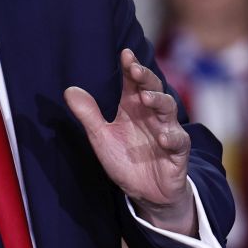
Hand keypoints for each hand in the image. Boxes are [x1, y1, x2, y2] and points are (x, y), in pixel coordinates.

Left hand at [65, 49, 195, 234]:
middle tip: (135, 69)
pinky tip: (163, 136)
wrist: (146, 193)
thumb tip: (69, 90)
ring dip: (158, 101)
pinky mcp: (178, 151)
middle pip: (153, 89)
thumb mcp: (101, 138)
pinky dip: (172, 137)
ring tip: (145, 97)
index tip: (125, 54)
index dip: (131, 68)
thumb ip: (88, 114)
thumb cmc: (126, 160)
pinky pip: (178, 141)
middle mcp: (152, 115)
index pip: (133, 82)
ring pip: (168, 109)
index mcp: (133, 108)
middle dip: (146, 78)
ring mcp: (167, 131)